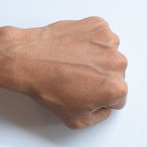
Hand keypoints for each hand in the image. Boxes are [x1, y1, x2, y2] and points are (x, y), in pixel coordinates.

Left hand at [0, 17, 127, 128]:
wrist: (27, 60)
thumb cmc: (47, 87)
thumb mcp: (75, 120)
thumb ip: (99, 117)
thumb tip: (103, 108)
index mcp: (115, 89)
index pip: (119, 97)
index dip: (102, 97)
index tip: (89, 92)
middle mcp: (117, 63)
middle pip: (116, 74)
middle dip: (101, 76)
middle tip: (78, 77)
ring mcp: (108, 41)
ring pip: (109, 54)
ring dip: (96, 57)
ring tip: (73, 62)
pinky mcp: (98, 25)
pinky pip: (100, 36)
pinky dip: (90, 41)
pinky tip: (73, 49)